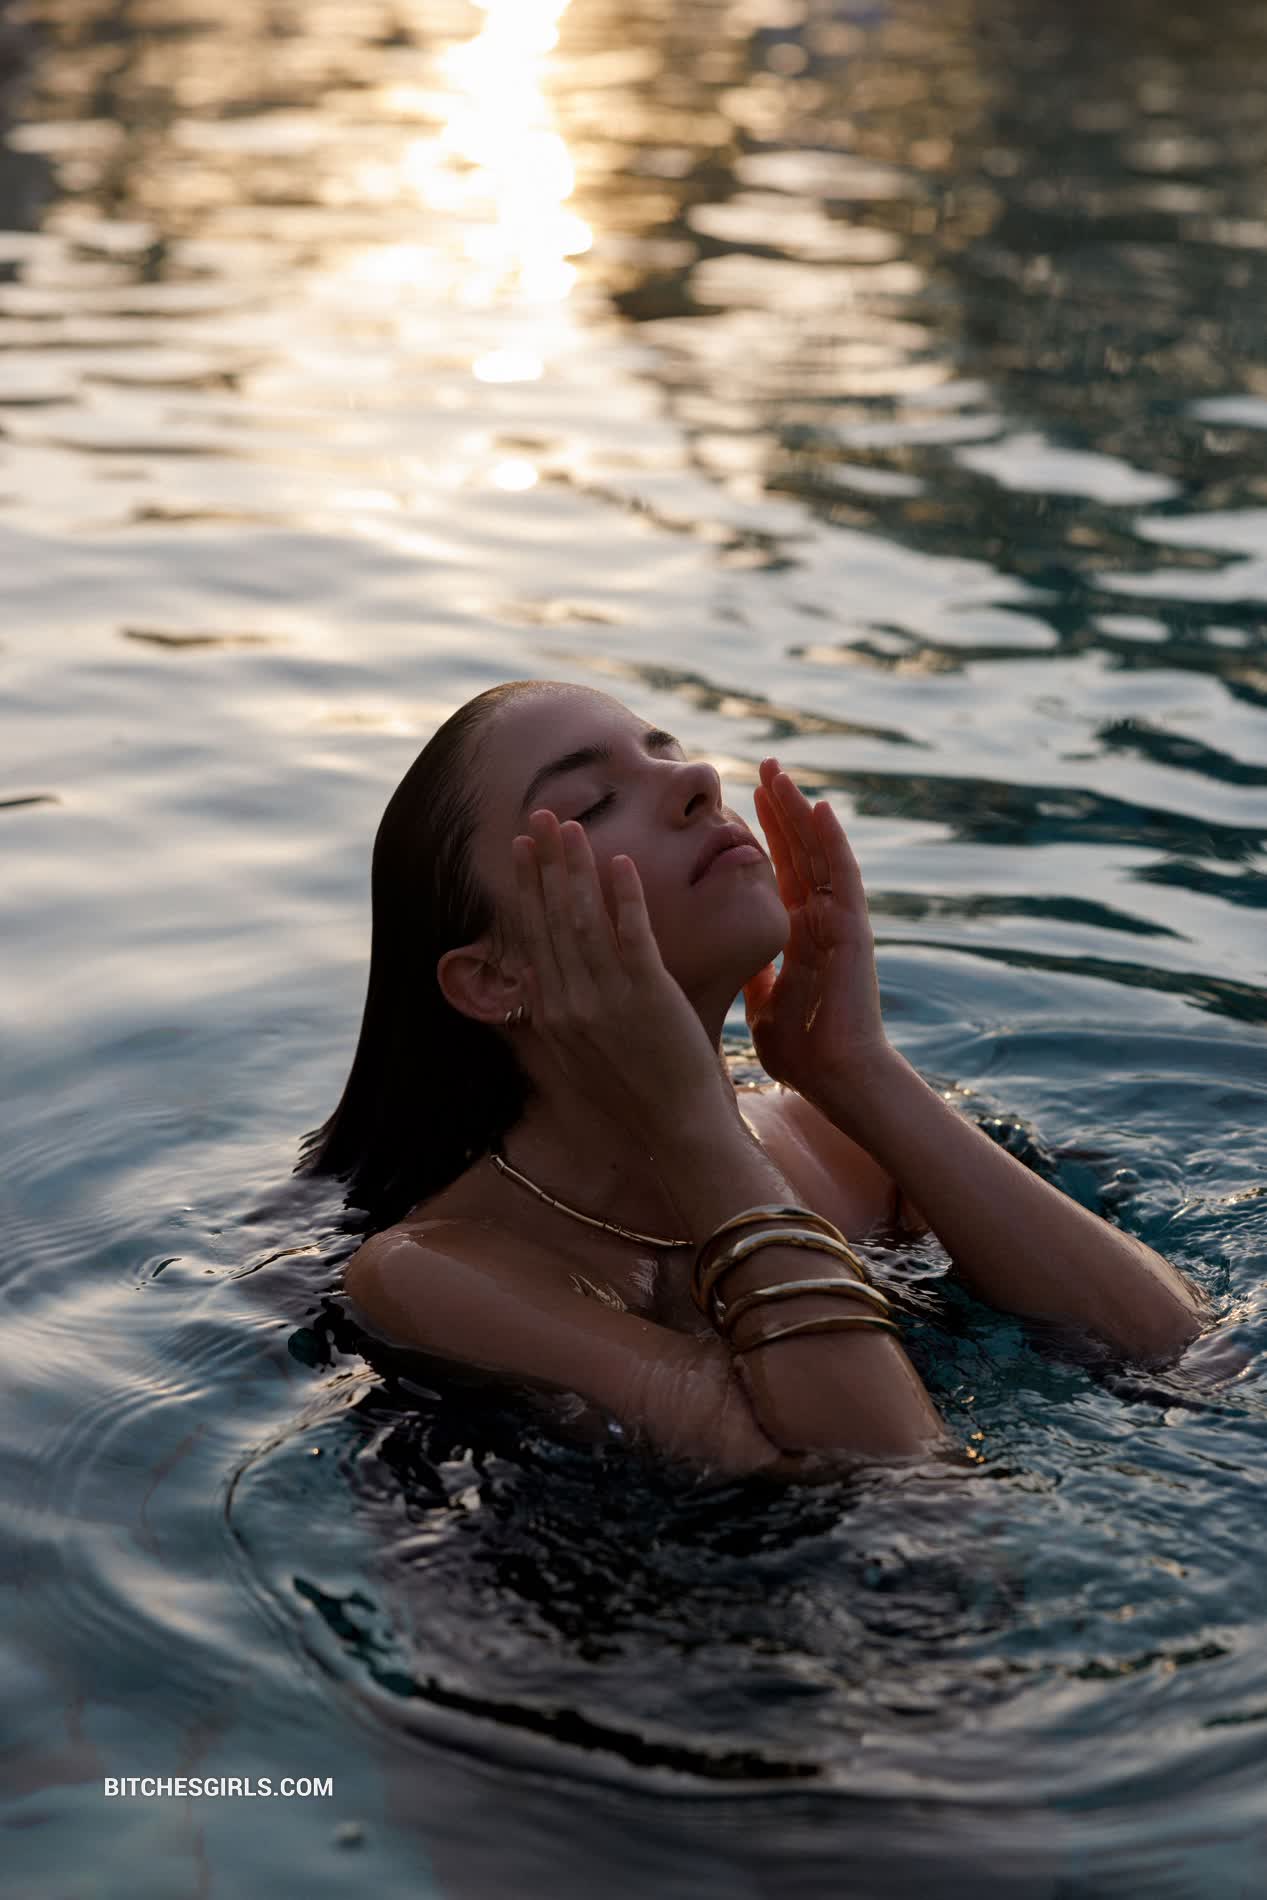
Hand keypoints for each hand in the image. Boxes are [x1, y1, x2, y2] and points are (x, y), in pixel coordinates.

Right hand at [512, 809, 737, 1147]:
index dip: (526, 889)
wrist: (677, 1131)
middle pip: (550, 919)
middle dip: (543, 863)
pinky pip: (632, 935)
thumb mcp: (578, 1055)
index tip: (523, 850)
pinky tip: (623, 861)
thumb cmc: (637, 1095)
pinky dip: (626, 896)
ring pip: (583, 920)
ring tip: (572, 827)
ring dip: (576, 869)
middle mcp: (569, 1004)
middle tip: (538, 817)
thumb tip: (530, 974)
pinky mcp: (647, 997)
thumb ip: (554, 1012)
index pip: (532, 937)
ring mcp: (605, 1000)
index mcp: (551, 1016)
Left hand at [741, 759, 892, 1101]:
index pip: (779, 870)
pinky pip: (842, 875)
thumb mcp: (761, 1001)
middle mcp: (821, 918)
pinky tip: (818, 807)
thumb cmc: (802, 1049)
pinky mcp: (853, 929)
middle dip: (780, 808)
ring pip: (819, 852)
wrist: (835, 1077)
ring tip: (778, 772)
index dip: (763, 834)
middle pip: (799, 850)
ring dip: (799, 811)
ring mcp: (839, 920)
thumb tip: (731, 957)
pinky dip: (831, 841)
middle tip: (762, 766)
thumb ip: (753, 972)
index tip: (741, 800)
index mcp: (798, 933)